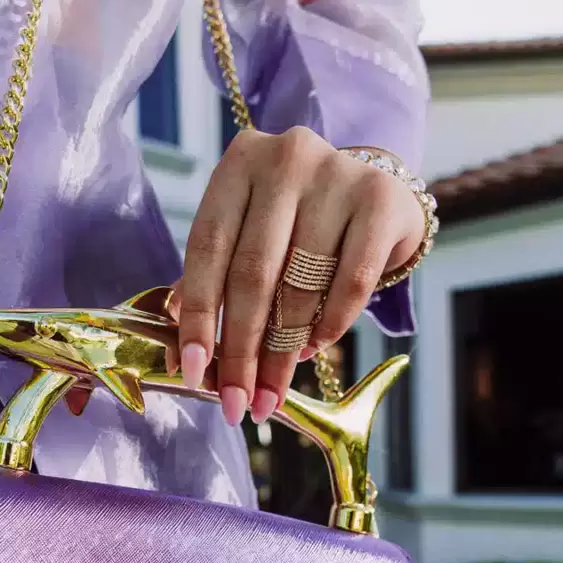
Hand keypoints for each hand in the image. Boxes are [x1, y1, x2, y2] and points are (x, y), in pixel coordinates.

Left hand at [176, 127, 424, 423]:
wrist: (375, 192)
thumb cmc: (296, 222)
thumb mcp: (248, 234)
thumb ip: (211, 283)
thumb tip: (181, 358)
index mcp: (238, 164)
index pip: (207, 250)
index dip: (198, 317)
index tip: (194, 373)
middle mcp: (286, 159)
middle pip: (252, 273)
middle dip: (241, 351)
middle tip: (236, 402)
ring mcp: (337, 174)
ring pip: (300, 284)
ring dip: (283, 352)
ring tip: (271, 389)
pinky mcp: (381, 200)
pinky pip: (351, 282)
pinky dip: (329, 326)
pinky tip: (313, 349)